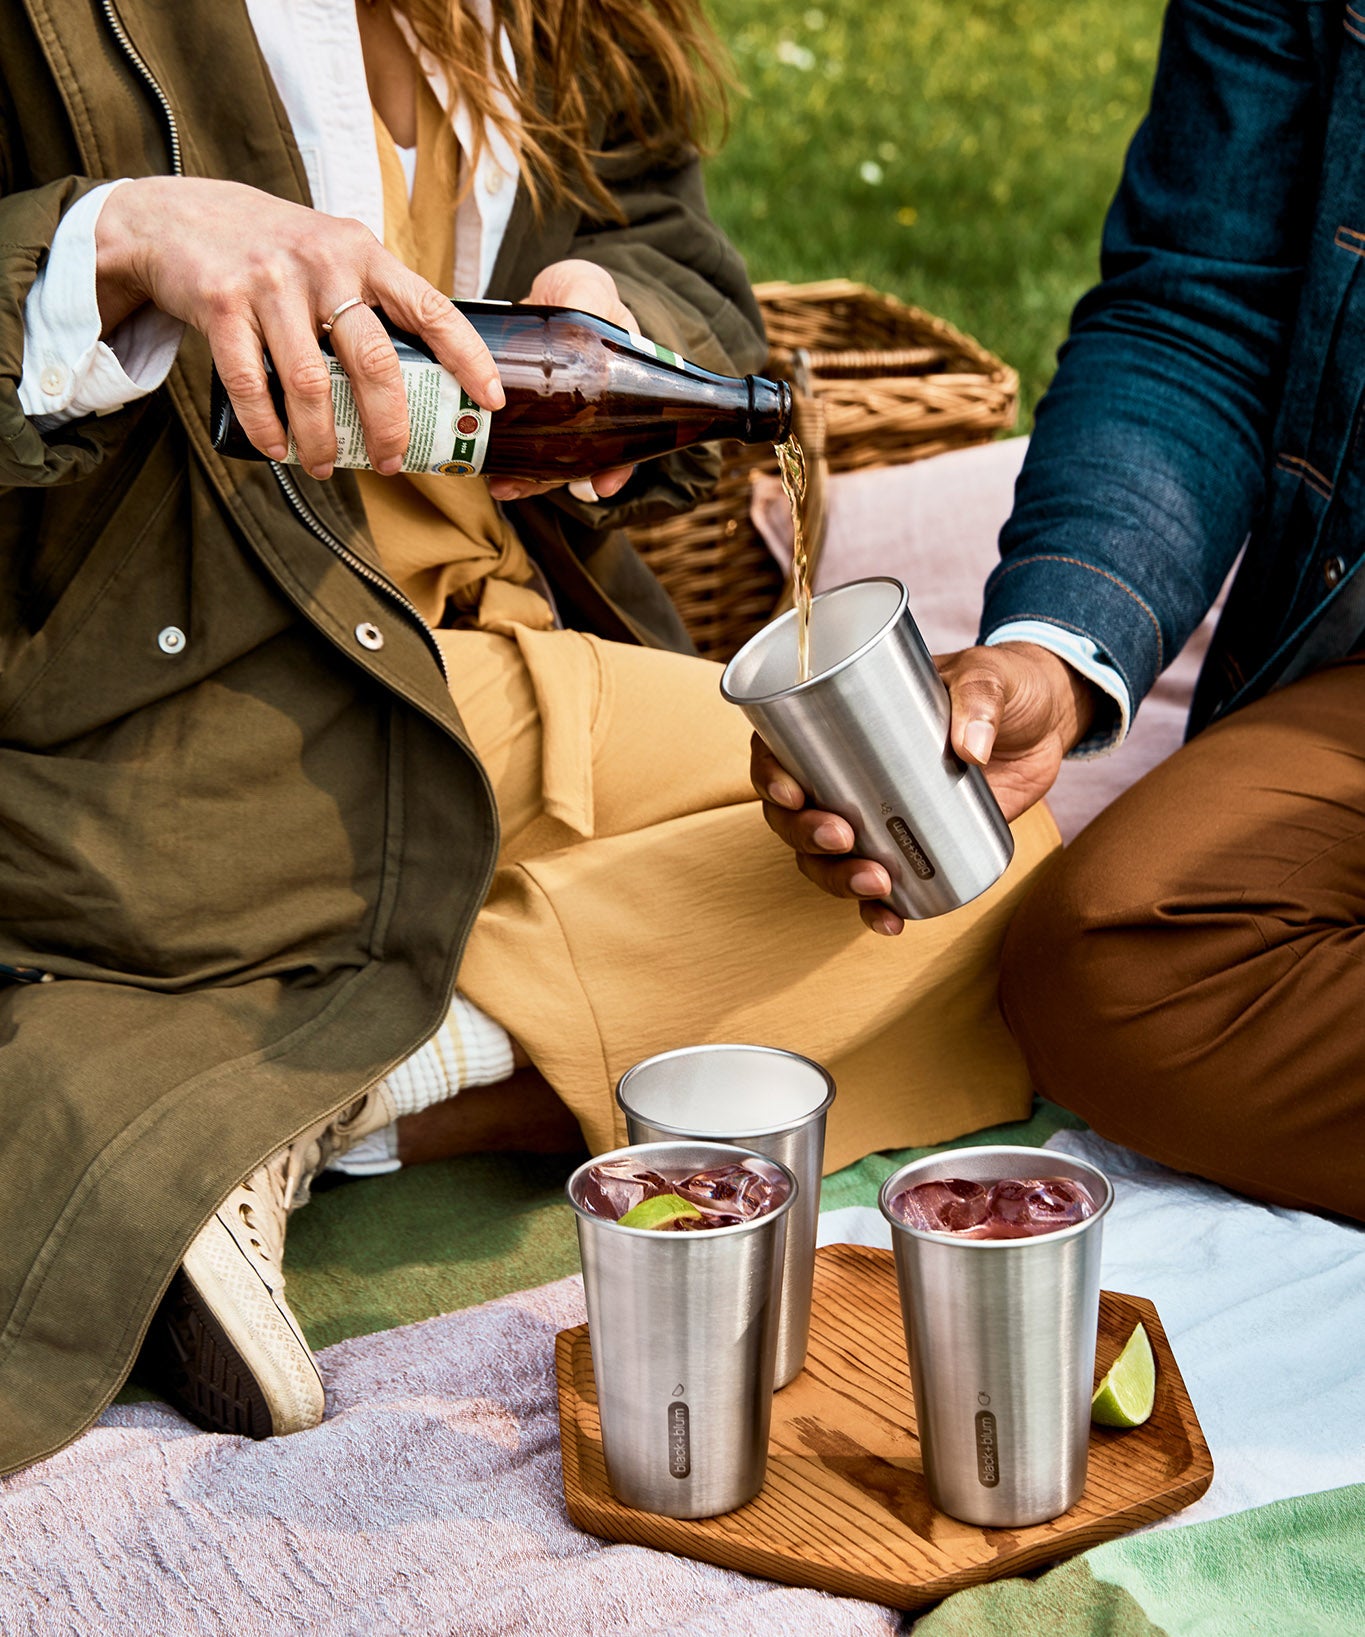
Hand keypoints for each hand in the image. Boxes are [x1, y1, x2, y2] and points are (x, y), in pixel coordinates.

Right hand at [93, 176, 504, 479]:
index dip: (467, 357)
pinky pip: (253, 385)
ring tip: (328, 466)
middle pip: (375, 361)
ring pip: (311, 384)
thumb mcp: (334, 252)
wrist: (178, 218)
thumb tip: (425, 374)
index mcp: (364, 254)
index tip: (491, 400)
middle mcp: (323, 264)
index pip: (431, 308)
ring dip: (323, 439)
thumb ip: (373, 298)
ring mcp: (270, 283)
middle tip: (394, 462)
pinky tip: (280, 449)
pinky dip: (269, 428)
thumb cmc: (274, 250)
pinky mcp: (222, 304)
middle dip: (390, 425)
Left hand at [485, 259, 638, 504]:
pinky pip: (520, 440)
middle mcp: (590, 410)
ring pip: (546, 456)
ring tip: (500, 486)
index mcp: (618, 389)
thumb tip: (580, 322)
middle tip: (522, 489)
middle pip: (579, 458)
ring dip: (524, 476)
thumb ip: (586, 300)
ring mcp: (559, 413)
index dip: (618, 467)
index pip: (628, 438)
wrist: (551, 289)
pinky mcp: (529, 409)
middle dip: (553, 479)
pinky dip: (505, 455)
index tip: (602, 487)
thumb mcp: (588, 290)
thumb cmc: (582, 290)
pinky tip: (488, 466)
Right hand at [751, 642, 1096, 936]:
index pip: (779, 748)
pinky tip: (890, 922)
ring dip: (836, 879)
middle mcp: (845, 773)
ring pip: (826, 858)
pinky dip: (875, 911)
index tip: (792, 794)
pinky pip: (876, 889)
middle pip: (793, 815)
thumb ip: (980, 701)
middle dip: (805, 835)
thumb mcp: (989, 676)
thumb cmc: (1003, 684)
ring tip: (876, 882)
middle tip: (842, 837)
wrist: (1044, 723)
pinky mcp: (910, 847)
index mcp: (842, 720)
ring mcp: (875, 814)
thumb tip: (969, 750)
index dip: (768, 775)